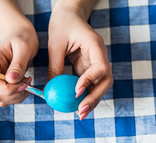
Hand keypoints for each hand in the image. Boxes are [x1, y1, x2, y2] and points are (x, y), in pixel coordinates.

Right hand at [0, 27, 37, 106]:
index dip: (7, 88)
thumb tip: (11, 80)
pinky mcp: (2, 86)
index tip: (23, 81)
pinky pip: (7, 99)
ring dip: (17, 96)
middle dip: (14, 93)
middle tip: (28, 81)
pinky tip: (25, 86)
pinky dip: (18, 97)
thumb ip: (18, 64)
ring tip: (27, 82)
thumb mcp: (23, 48)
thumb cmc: (22, 38)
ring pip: (1, 100)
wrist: (21, 36)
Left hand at [48, 3, 112, 119]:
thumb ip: (55, 67)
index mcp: (96, 46)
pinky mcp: (89, 69)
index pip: (101, 66)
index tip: (77, 91)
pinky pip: (90, 85)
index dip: (91, 80)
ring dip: (92, 100)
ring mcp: (96, 63)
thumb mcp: (55, 44)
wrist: (68, 15)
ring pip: (100, 86)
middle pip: (106, 80)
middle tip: (81, 110)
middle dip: (94, 97)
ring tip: (80, 114)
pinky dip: (85, 96)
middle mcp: (100, 56)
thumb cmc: (62, 25)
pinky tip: (76, 107)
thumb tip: (50, 90)